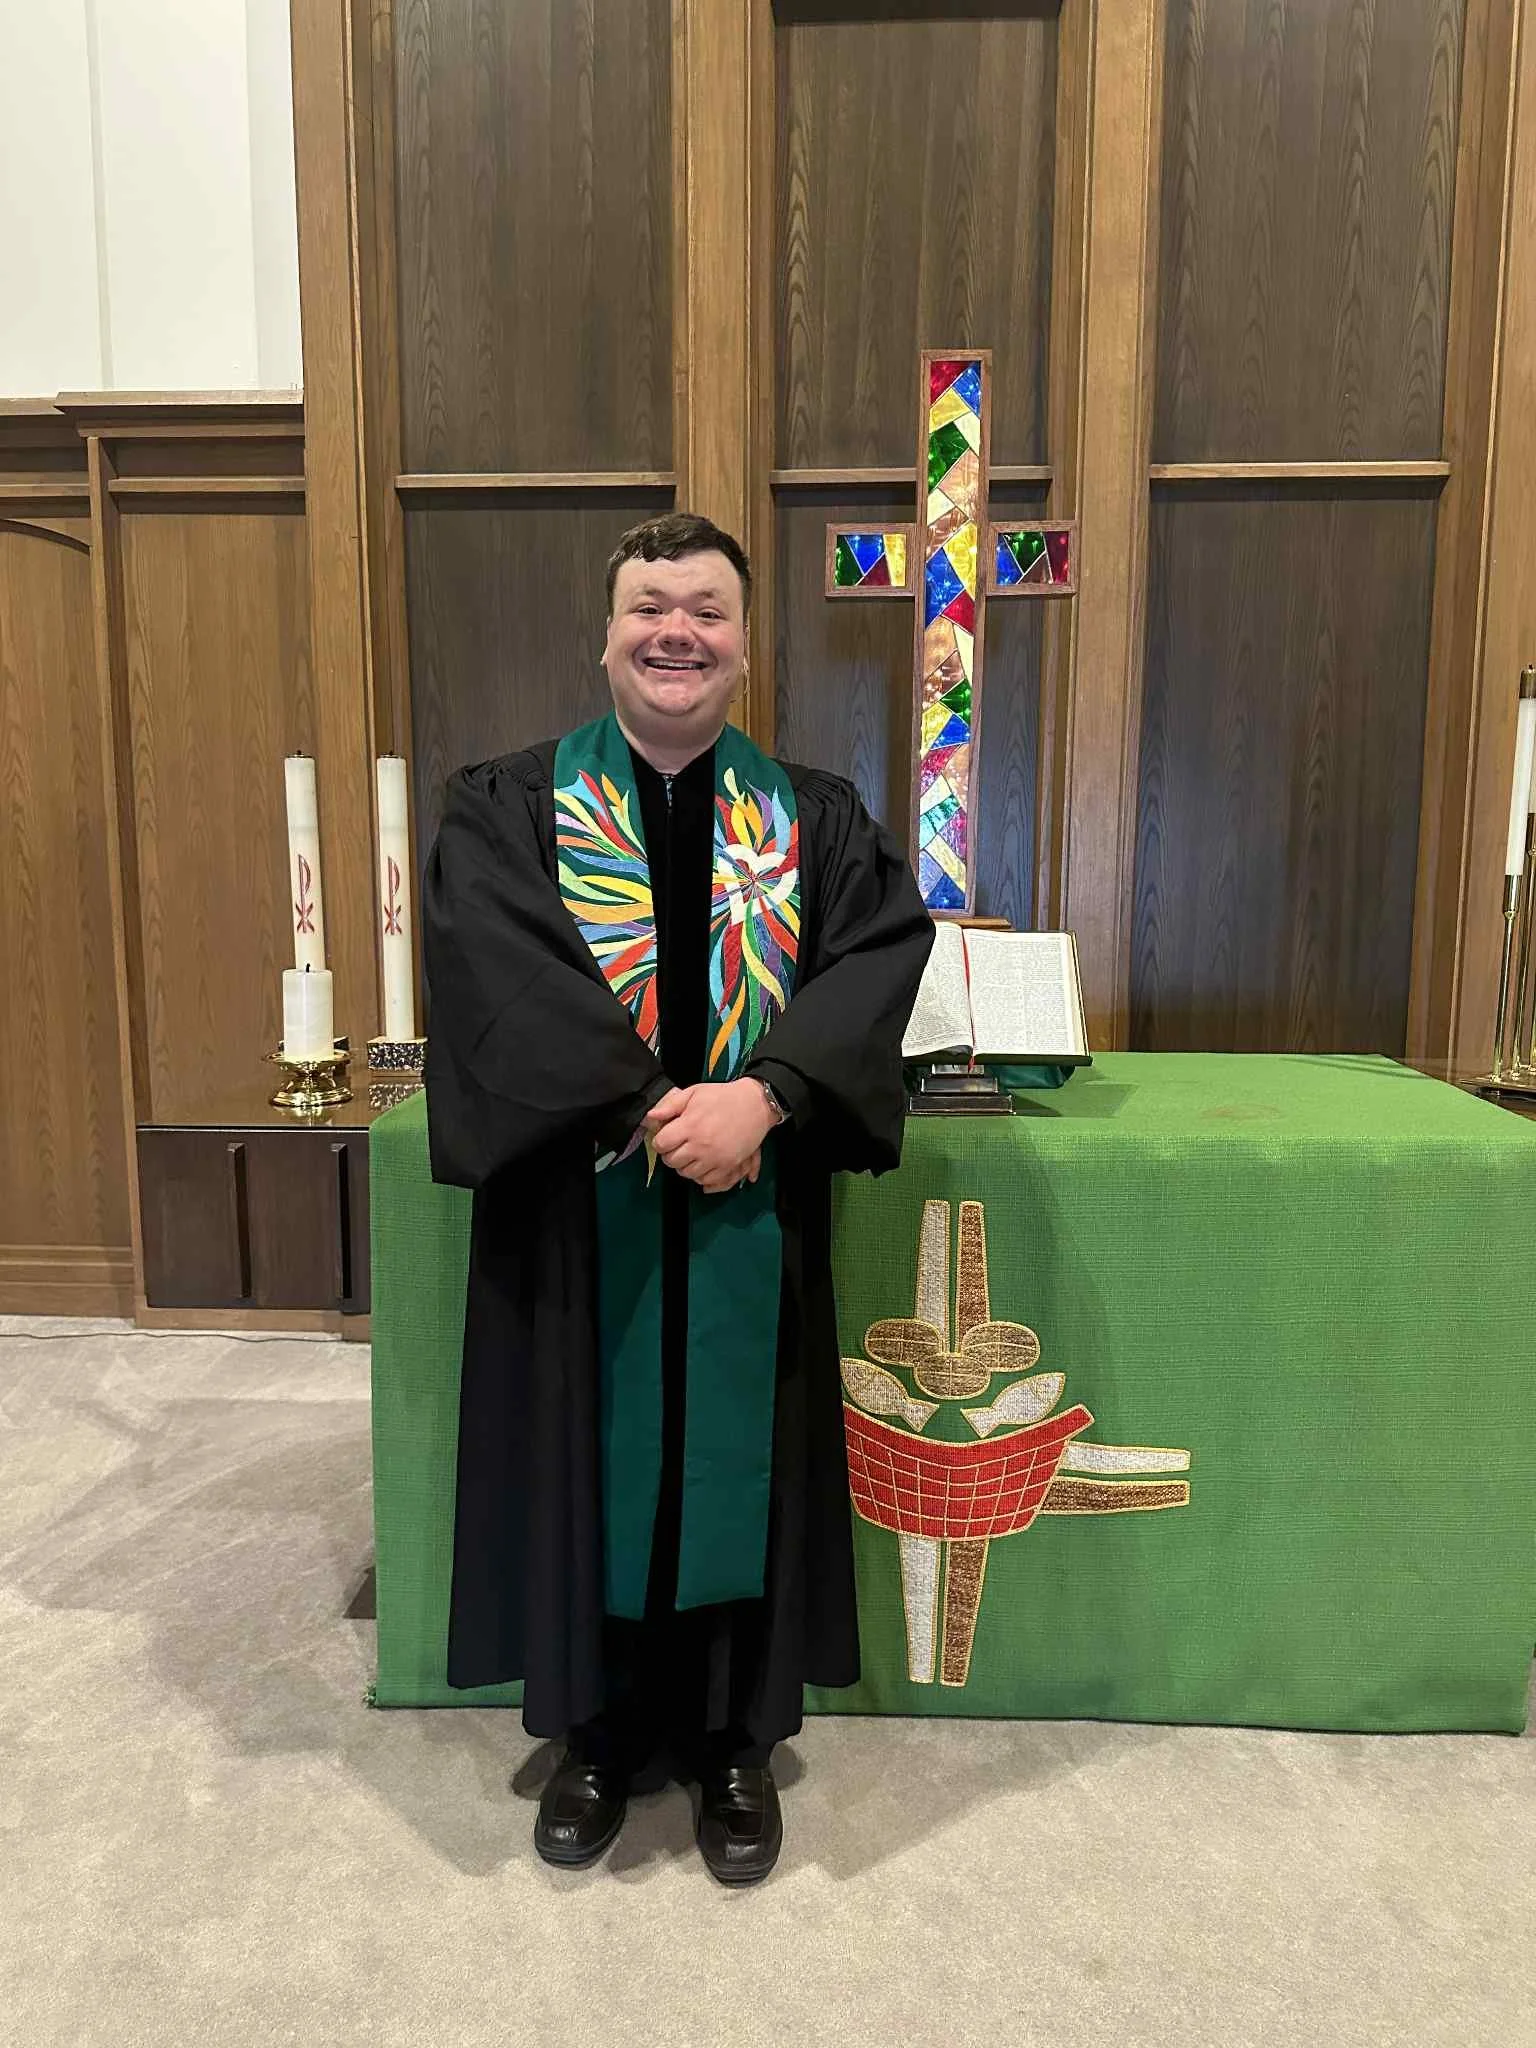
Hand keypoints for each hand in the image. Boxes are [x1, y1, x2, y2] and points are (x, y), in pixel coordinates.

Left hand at [645, 1080, 774, 1192]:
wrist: (754, 1104)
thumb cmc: (722, 1097)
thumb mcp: (694, 1093)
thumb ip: (669, 1106)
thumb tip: (649, 1118)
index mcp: (689, 1126)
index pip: (661, 1144)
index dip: (660, 1141)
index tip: (666, 1137)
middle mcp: (700, 1146)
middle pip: (671, 1162)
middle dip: (671, 1154)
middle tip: (678, 1145)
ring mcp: (714, 1159)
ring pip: (686, 1173)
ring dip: (684, 1165)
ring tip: (691, 1153)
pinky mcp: (727, 1166)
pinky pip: (705, 1181)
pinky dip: (699, 1174)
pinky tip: (702, 1162)